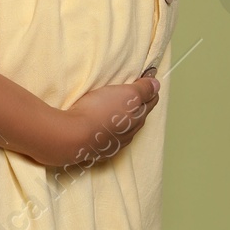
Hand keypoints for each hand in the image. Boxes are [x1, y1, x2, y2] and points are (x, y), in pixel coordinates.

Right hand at [32, 75, 161, 168]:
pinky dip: (108, 129)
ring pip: (124, 128)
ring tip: (115, 108)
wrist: (73, 136)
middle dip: (138, 104)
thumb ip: (143, 89)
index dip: (150, 89)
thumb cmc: (100, 111)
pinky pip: (108, 137)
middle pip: (138, 116)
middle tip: (133, 92)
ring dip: (122, 118)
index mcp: (138, 118)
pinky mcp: (98, 150)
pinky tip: (102, 125)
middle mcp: (129, 134)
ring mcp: (113, 144)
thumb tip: (157, 84)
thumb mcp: (127, 94)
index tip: (147, 79)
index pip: (150, 102)